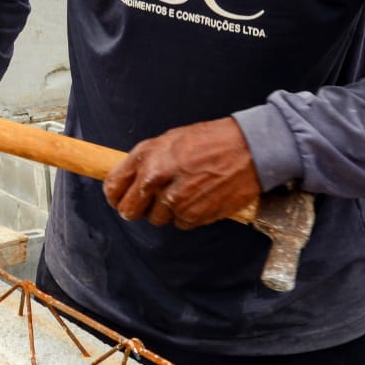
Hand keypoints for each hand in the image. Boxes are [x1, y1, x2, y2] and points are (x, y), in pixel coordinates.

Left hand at [103, 117, 261, 229]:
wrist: (250, 149)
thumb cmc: (212, 140)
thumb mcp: (171, 140)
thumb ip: (147, 160)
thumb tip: (130, 179)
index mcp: (147, 155)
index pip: (114, 186)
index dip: (115, 196)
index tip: (119, 199)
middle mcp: (156, 178)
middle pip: (129, 210)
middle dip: (137, 208)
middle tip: (149, 203)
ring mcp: (175, 199)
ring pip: (156, 219)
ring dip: (166, 211)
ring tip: (185, 192)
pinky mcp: (194, 215)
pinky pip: (180, 224)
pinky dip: (187, 216)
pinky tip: (199, 198)